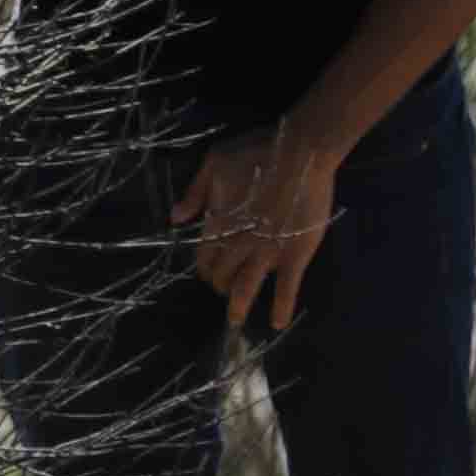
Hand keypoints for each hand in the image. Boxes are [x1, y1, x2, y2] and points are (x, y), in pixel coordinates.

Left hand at [173, 123, 343, 330]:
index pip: (204, 256)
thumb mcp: (214, 163)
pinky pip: (286, 288)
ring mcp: (268, 252)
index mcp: (218, 222)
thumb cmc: (256, 152)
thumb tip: (175, 218)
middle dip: (220, 285)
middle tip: (223, 291)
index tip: (207, 272)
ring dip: (239, 306)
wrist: (299, 153)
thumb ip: (195, 193)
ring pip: (247, 287)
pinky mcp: (295, 255)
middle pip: (223, 274)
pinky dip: (281, 307)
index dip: (204, 268)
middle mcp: (239, 244)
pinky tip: (278, 323)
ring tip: (235, 322)